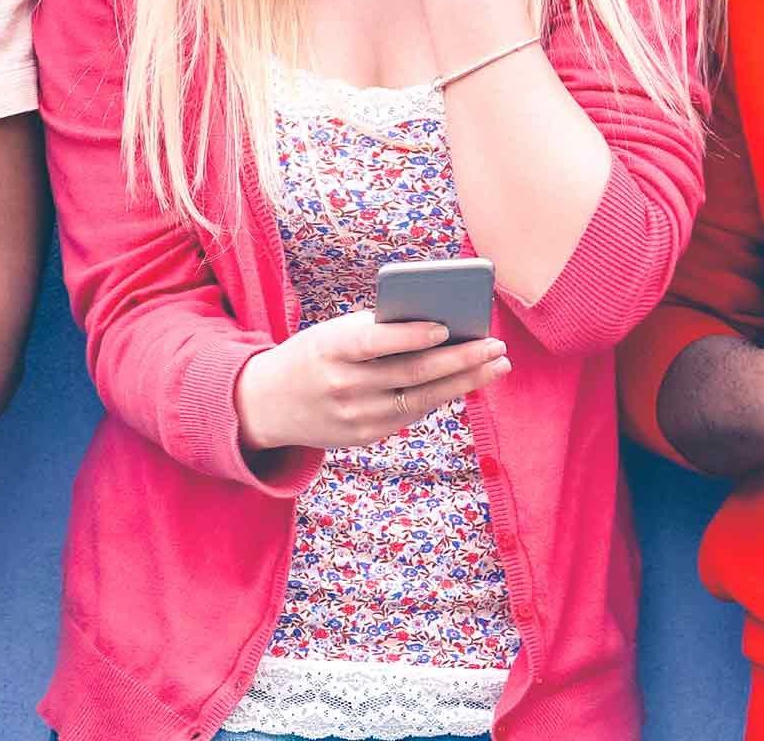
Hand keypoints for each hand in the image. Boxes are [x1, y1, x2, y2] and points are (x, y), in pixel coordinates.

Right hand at [237, 312, 513, 449]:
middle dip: (461, 360)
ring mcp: (354, 416)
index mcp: (331, 349)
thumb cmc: (314, 356)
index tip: (447, 326)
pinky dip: (440, 397)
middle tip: (496, 346)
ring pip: (421, 399)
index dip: (411, 336)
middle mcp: (343, 386)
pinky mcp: (363, 436)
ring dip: (464, 382)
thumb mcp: (332, 334)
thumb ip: (378, 330)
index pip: (376, 342)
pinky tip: (465, 383)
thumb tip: (442, 326)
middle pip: (412, 374)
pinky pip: (411, 415)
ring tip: (495, 365)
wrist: (267, 404)